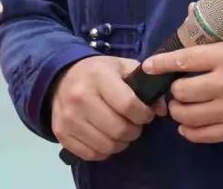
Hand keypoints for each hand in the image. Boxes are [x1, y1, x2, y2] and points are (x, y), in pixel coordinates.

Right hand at [51, 56, 167, 160]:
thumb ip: (145, 84)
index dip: (143, 114)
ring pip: (106, 145)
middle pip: (119, 129)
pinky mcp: (61, 133)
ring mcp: (69, 117)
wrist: (61, 78)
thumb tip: (161, 110)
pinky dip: (104, 151)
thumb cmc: (98, 72)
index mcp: (98, 77)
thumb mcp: (123, 68)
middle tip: (134, 124)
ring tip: (121, 131)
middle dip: (134, 131)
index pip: (128, 105)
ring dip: (121, 143)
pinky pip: (91, 154)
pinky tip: (106, 138)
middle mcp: (80, 97)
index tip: (146, 114)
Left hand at [141, 26, 222, 143]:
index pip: (185, 60)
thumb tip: (189, 8)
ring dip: (178, 110)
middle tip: (175, 87)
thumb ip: (213, 25)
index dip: (161, 64)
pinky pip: (202, 135)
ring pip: (188, 115)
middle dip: (173, 90)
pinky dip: (188, 130)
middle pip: (183, 91)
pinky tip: (187, 123)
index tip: (148, 67)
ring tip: (180, 105)